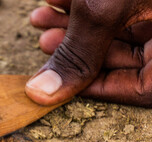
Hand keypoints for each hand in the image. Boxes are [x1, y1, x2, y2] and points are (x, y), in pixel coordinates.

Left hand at [26, 0, 151, 106]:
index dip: (95, 87)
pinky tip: (54, 0)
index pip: (142, 88)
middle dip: (75, 50)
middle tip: (43, 41)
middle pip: (124, 58)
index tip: (57, 82)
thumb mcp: (106, 8)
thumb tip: (42, 92)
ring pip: (115, 32)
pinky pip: (116, 9)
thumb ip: (77, 52)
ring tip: (40, 18)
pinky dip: (83, 7)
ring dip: (72, 28)